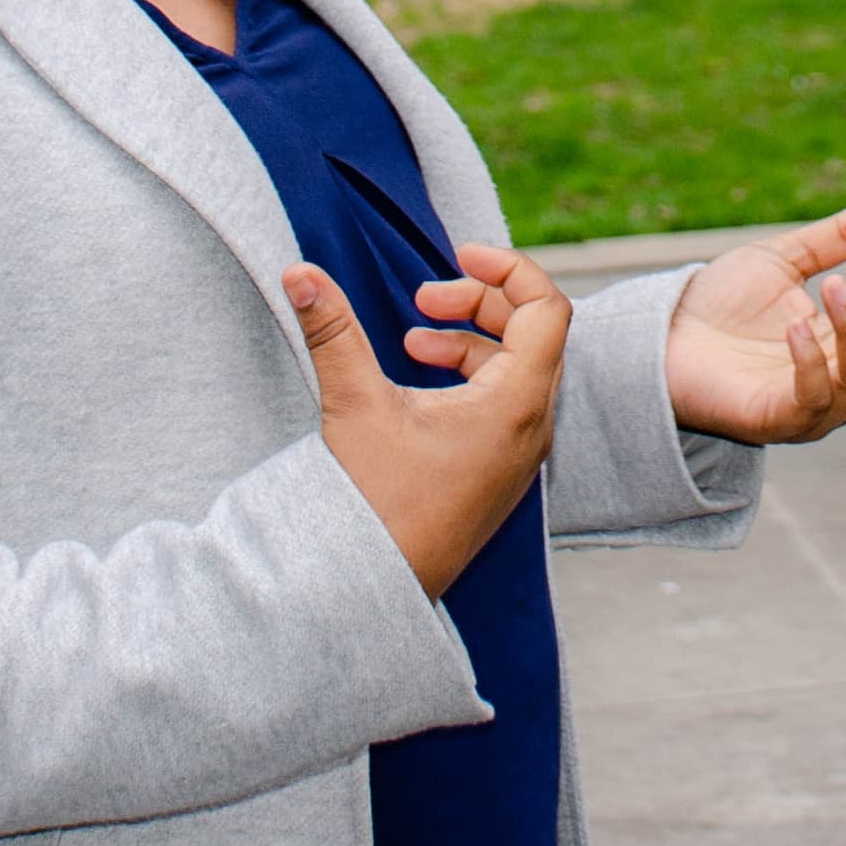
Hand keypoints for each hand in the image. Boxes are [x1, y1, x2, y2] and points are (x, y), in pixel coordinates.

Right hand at [291, 261, 562, 597]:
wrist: (375, 589)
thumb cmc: (374, 504)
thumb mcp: (354, 405)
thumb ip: (333, 331)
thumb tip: (298, 272)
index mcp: (516, 405)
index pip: (548, 308)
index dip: (508, 269)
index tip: (455, 256)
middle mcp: (532, 428)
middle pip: (536, 332)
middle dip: (481, 301)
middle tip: (424, 299)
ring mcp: (520, 453)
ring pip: (521, 368)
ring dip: (474, 339)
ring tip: (416, 340)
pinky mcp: (500, 471)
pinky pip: (507, 402)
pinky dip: (474, 374)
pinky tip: (422, 376)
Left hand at [664, 193, 845, 443]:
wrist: (657, 333)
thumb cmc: (718, 306)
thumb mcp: (787, 261)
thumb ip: (840, 240)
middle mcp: (841, 390)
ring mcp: (809, 410)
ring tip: (837, 288)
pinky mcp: (771, 419)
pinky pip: (808, 400)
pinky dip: (810, 363)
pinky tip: (795, 326)